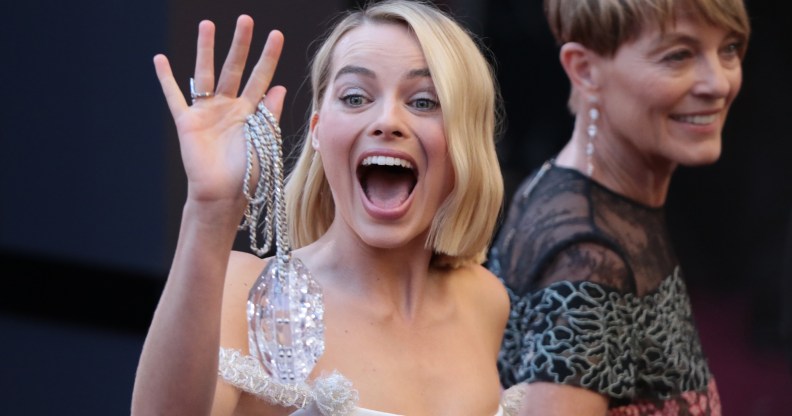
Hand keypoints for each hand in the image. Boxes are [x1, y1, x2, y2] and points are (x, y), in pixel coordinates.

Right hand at [153, 15, 285, 207]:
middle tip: (245, 19)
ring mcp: (207, 112)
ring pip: (206, 73)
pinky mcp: (187, 121)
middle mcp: (228, 106)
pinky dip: (166, 78)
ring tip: (207, 24)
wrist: (223, 196)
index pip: (261, 77)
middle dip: (240, 43)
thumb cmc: (248, 174)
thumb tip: (280, 87)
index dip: (268, 57)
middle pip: (235, 67)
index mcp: (250, 111)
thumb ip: (270, 114)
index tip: (276, 34)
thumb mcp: (264, 142)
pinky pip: (174, 96)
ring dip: (206, 49)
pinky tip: (159, 59)